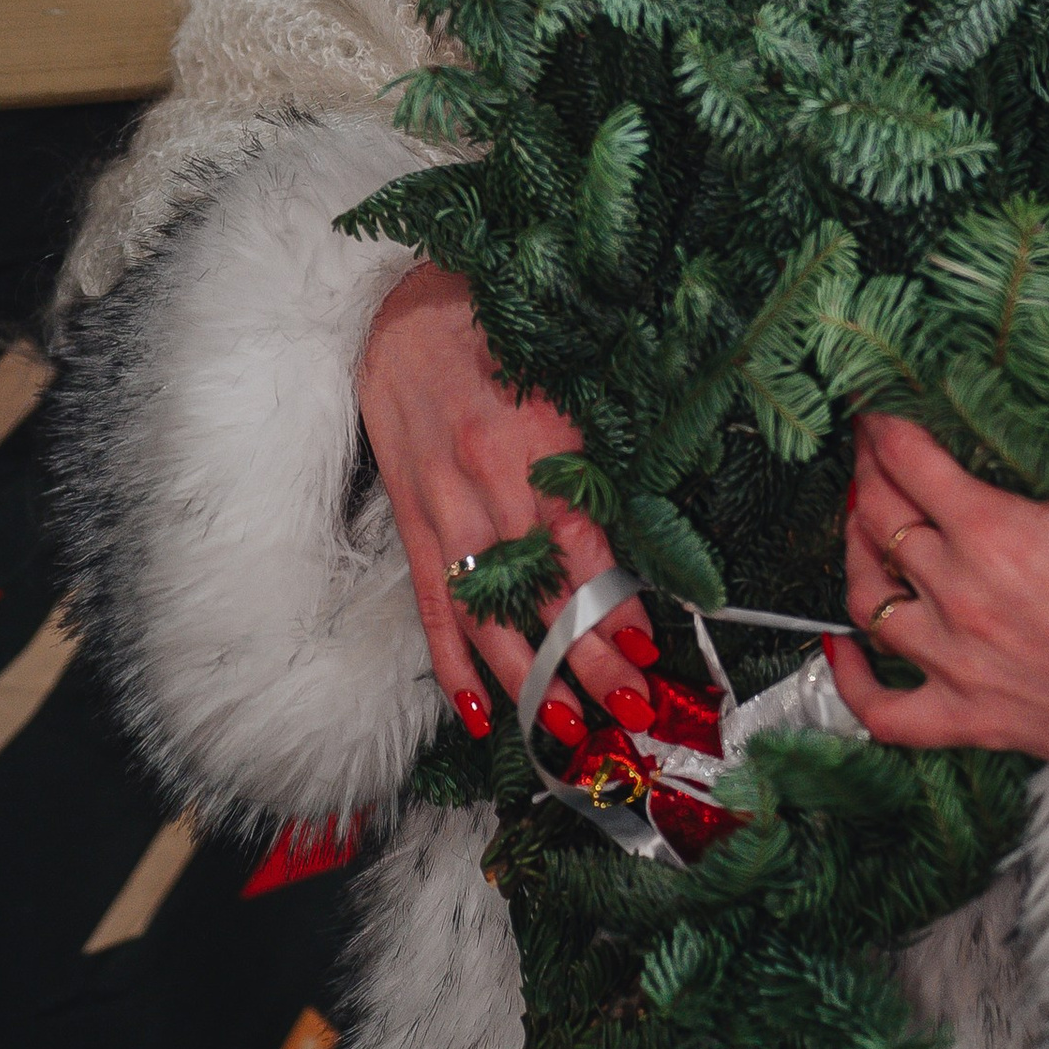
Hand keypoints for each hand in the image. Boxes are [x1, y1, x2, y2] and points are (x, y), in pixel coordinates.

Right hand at [357, 264, 659, 746]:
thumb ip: (592, 456)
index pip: (576, 537)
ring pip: (486, 611)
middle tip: (631, 710)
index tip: (648, 645)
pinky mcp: (409, 523)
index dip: (611, 598)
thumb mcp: (560, 381)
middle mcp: (482, 478)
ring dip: (526, 679)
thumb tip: (638, 537)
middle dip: (584, 657)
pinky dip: (449, 663)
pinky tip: (474, 713)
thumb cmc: (499, 343)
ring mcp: (439, 507)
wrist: (400, 315)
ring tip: (567, 733)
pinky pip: (431, 605)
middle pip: (539, 588)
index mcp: (532, 436)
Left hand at [826, 269, 1048, 799]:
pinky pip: (886, 715)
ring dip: (856, 556)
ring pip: (869, 604)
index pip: (908, 463)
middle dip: (869, 476)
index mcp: (996, 533)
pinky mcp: (975, 722)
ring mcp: (962, 666)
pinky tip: (841, 645)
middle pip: (880, 522)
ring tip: (862, 522)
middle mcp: (963, 598)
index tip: (878, 404)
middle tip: (872, 450)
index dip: (885, 425)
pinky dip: (853, 682)